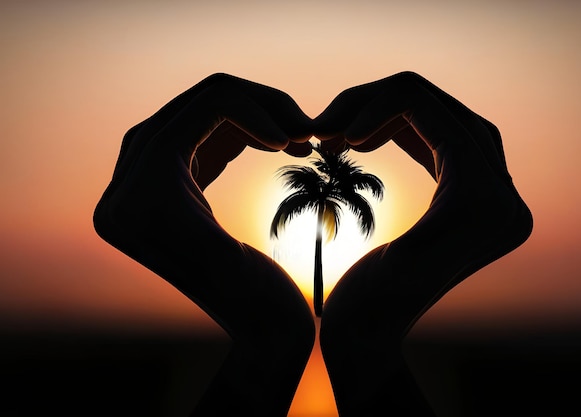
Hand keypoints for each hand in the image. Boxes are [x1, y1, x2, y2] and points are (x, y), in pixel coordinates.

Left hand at [93, 73, 315, 416]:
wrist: (266, 340)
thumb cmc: (266, 314)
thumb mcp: (245, 266)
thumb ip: (220, 205)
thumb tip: (196, 184)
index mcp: (136, 208)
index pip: (185, 121)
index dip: (249, 110)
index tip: (299, 133)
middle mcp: (125, 197)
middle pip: (183, 112)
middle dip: (249, 107)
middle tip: (301, 124)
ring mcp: (143, 194)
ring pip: (190, 121)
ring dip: (246, 118)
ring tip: (292, 135)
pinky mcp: (167, 194)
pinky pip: (195, 141)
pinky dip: (236, 134)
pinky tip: (270, 142)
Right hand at [314, 72, 532, 415]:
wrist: (365, 340)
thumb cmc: (364, 315)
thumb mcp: (390, 268)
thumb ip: (420, 219)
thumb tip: (457, 190)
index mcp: (488, 212)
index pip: (445, 122)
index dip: (382, 107)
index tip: (331, 130)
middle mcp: (502, 202)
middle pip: (451, 114)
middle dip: (385, 104)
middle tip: (332, 120)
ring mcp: (487, 199)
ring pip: (446, 122)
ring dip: (392, 114)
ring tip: (345, 129)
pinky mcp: (466, 200)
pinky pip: (442, 142)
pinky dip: (403, 130)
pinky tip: (369, 135)